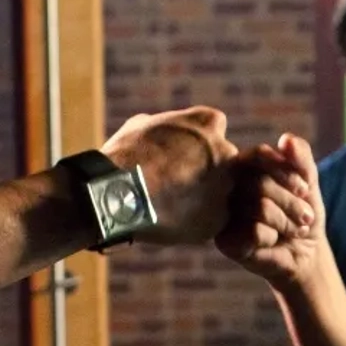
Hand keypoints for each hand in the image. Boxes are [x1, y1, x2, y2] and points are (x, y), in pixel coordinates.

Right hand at [100, 106, 237, 243]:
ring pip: (220, 194)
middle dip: (206, 172)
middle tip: (178, 183)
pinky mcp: (218, 219)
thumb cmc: (127, 155)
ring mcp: (225, 187)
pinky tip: (171, 221)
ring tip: (171, 205)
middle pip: (223, 163)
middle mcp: (225, 152)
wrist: (120, 193)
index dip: (198, 143)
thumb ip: (164, 128)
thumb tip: (162, 133)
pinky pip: (212, 221)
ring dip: (203, 199)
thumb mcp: (141, 125)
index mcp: (209, 122)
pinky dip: (196, 223)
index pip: (214, 128)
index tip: (182, 153)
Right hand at [216, 134, 321, 293]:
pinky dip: (273, 238)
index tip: (305, 189)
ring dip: (286, 221)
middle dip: (291, 202)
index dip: (287, 172)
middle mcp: (228, 188)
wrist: (304, 253)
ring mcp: (224, 214)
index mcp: (243, 166)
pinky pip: (255, 232)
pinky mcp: (225, 241)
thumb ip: (300, 157)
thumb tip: (286, 139)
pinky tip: (271, 243)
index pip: (259, 155)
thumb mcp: (308, 181)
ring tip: (294, 230)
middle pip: (261, 183)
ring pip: (260, 207)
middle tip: (305, 216)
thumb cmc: (301, 213)